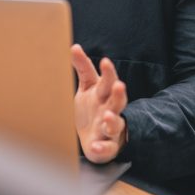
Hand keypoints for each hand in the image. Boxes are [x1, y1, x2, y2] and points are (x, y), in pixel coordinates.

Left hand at [70, 44, 127, 163]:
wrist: (95, 138)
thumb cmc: (93, 108)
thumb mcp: (88, 87)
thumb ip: (83, 68)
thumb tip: (74, 46)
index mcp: (104, 95)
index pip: (108, 81)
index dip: (108, 72)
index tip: (105, 61)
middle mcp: (110, 110)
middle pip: (117, 101)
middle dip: (119, 94)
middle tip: (120, 86)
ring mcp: (109, 129)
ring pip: (115, 124)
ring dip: (112, 121)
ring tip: (107, 116)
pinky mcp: (106, 146)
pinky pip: (107, 148)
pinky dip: (103, 147)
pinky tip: (97, 146)